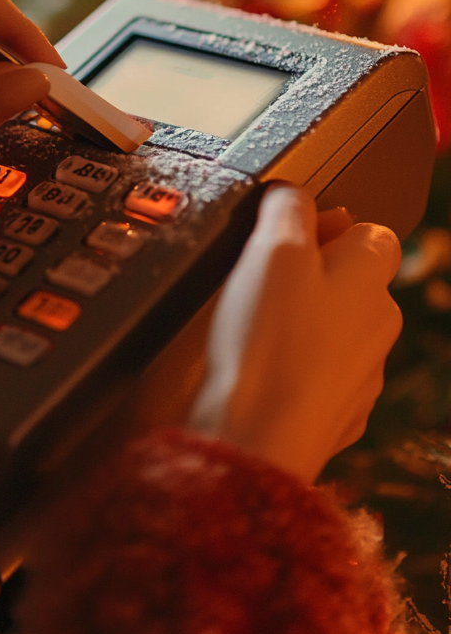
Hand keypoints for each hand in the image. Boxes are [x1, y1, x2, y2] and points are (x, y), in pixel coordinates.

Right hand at [188, 185, 401, 481]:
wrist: (256, 441)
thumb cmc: (267, 345)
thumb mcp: (271, 249)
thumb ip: (287, 207)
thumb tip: (292, 193)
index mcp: (371, 279)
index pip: (372, 232)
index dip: (327, 226)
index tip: (285, 239)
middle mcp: (379, 325)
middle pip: (352, 280)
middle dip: (311, 275)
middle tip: (261, 283)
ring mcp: (363, 373)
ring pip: (336, 328)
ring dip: (303, 323)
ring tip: (255, 331)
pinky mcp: (338, 413)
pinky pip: (319, 373)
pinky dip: (295, 367)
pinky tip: (260, 371)